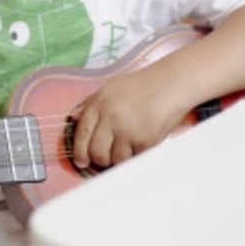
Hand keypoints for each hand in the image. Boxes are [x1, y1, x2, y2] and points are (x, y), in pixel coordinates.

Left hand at [69, 70, 185, 168]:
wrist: (171, 84)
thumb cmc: (142, 86)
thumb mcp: (111, 88)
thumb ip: (90, 103)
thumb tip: (73, 118)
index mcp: (99, 104)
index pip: (81, 134)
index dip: (79, 152)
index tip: (81, 161)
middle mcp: (110, 117)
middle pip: (96, 152)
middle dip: (99, 160)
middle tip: (106, 158)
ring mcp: (127, 130)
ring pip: (115, 159)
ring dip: (120, 157)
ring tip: (129, 144)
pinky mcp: (144, 140)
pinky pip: (135, 158)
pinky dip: (137, 154)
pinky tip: (142, 140)